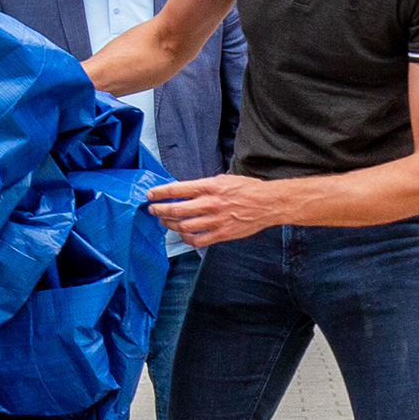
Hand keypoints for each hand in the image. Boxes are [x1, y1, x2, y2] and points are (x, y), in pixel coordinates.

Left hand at [146, 172, 285, 246]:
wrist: (268, 203)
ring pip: (183, 226)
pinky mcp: (221, 234)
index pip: (177, 189)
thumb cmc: (247, 189)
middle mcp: (210, 203)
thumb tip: (186, 191)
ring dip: (170, 224)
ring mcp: (215, 220)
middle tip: (152, 210)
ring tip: (164, 221)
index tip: (150, 195)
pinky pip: (197, 240)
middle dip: (159, 210)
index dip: (160, 192)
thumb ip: (204, 186)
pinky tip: (183, 234)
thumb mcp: (224, 179)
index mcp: (210, 186)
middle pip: (176, 209)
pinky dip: (186, 238)